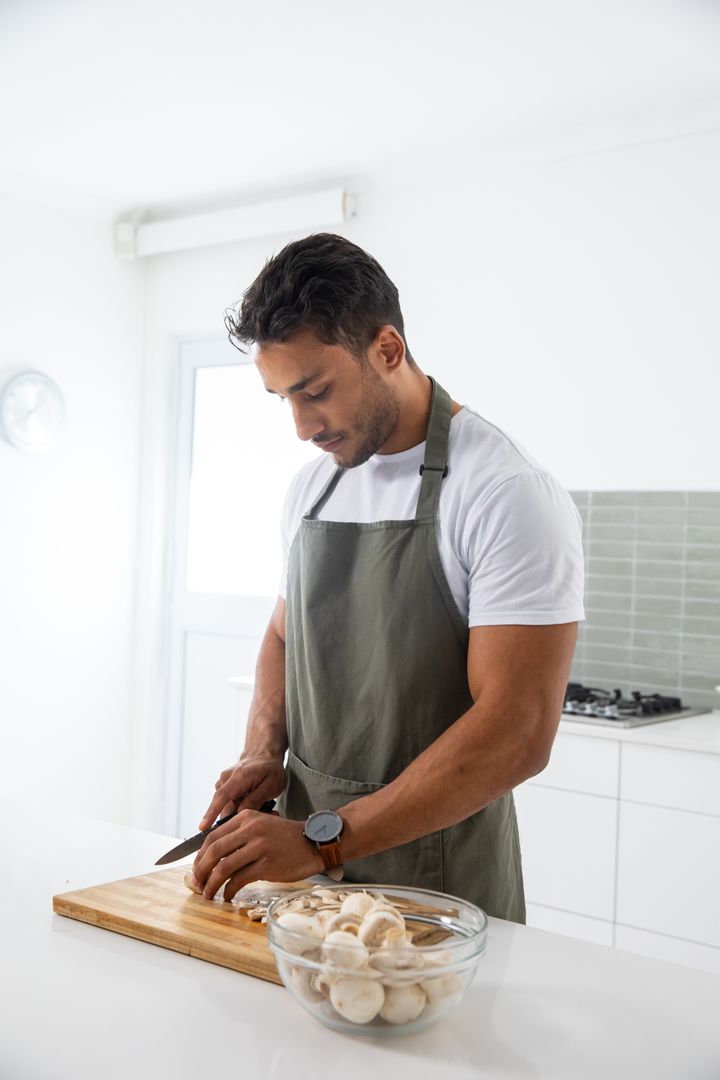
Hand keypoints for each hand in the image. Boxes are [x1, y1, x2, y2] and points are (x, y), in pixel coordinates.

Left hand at [191, 810, 322, 900]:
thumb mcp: (261, 826)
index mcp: (246, 818)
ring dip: (212, 884)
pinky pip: (240, 879)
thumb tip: (212, 858)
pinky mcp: (268, 864)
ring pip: (224, 867)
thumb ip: (239, 836)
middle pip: (214, 851)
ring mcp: (260, 846)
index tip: (196, 870)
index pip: (212, 837)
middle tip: (197, 884)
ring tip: (208, 894)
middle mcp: (251, 829)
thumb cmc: (285, 838)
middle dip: (201, 871)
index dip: (200, 856)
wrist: (314, 843)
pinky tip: (227, 895)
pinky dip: (229, 890)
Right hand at [198, 756, 285, 831]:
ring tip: (259, 805)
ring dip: (239, 812)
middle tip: (260, 814)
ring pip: (227, 807)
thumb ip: (255, 800)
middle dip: (238, 817)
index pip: (221, 797)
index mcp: (238, 777)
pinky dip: (238, 807)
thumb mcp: (271, 785)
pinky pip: (228, 803)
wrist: (264, 754)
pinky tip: (251, 802)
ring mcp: (223, 783)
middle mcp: (226, 779)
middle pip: (224, 808)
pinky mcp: (223, 787)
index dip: (211, 813)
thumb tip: (239, 815)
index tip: (202, 827)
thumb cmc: (270, 769)